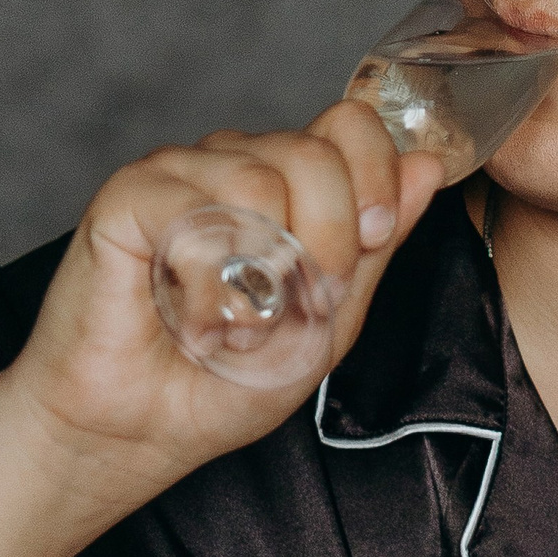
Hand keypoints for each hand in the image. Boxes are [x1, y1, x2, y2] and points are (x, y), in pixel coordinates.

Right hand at [1, 101, 442, 515]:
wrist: (142, 431)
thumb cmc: (224, 383)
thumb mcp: (330, 322)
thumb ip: (376, 246)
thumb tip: (429, 164)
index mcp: (287, 184)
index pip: (349, 125)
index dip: (375, 174)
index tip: (376, 238)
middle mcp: (234, 165)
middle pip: (314, 152)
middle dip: (327, 244)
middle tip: (297, 308)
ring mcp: (179, 174)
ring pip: (258, 178)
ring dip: (261, 276)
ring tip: (236, 327)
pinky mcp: (128, 196)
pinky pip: (193, 210)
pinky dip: (208, 281)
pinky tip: (195, 319)